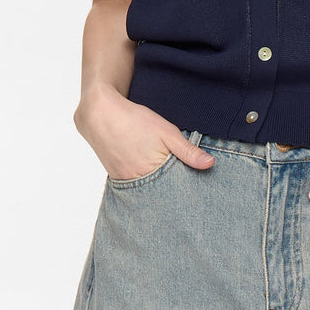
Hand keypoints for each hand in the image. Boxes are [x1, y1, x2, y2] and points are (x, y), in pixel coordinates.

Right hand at [73, 84, 214, 180]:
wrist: (99, 114)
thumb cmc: (134, 120)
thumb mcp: (166, 132)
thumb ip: (187, 150)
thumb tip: (210, 164)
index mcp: (152, 173)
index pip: (175, 192)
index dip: (186, 192)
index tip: (196, 194)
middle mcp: (137, 182)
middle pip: (161, 194)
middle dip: (173, 193)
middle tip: (186, 195)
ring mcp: (124, 181)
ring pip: (147, 190)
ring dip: (158, 188)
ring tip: (170, 187)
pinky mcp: (116, 177)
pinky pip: (134, 186)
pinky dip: (144, 183)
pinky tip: (152, 178)